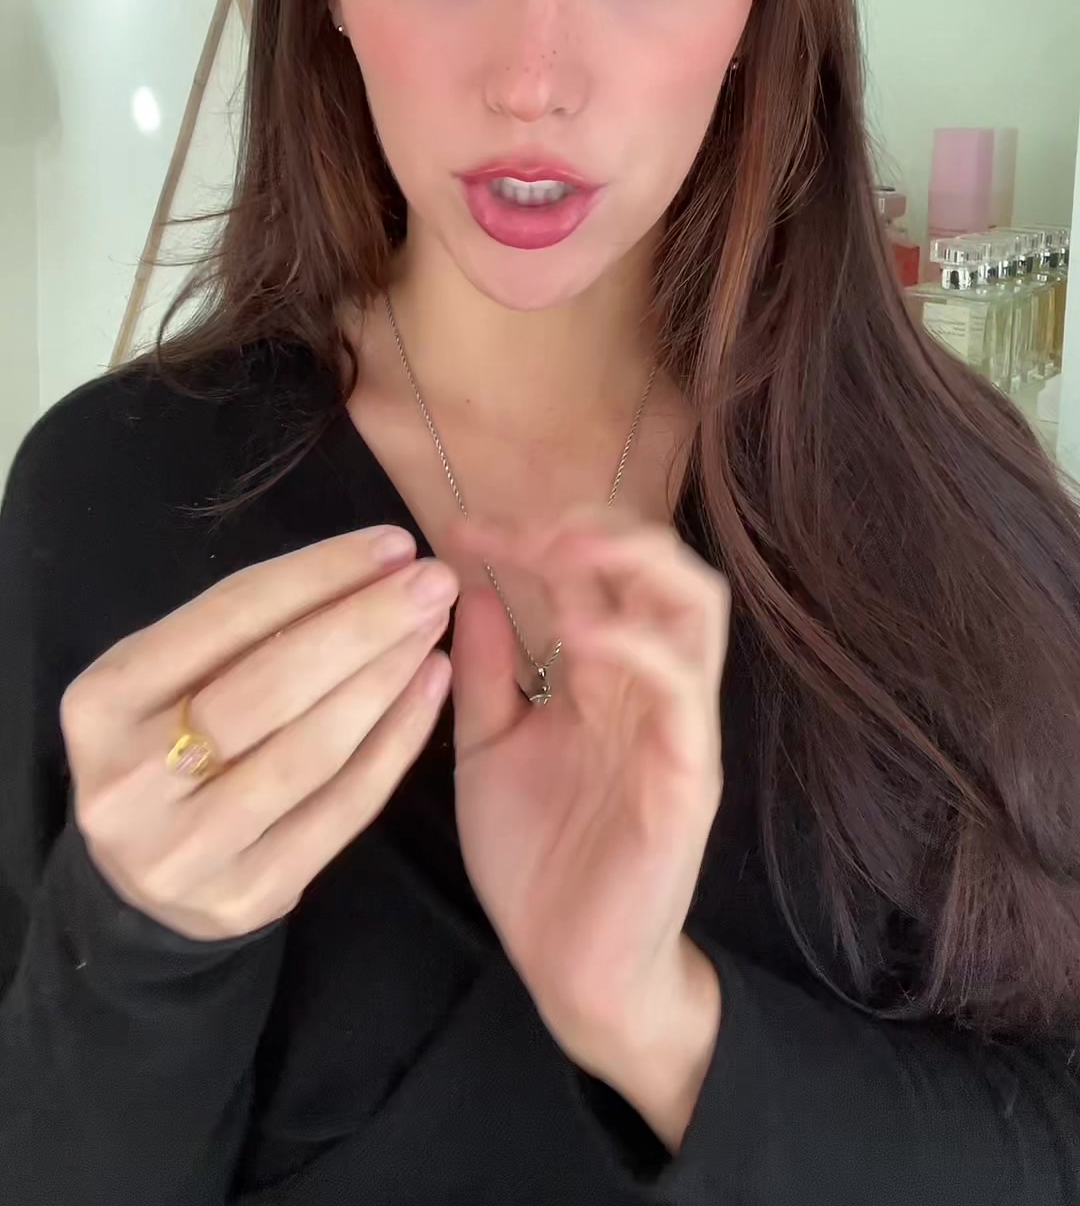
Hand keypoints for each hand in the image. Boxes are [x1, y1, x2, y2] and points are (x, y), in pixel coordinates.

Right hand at [61, 526, 456, 939]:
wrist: (140, 884)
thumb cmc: (164, 744)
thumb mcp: (168, 676)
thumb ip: (244, 628)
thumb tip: (368, 566)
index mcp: (103, 701)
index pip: (226, 618)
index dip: (318, 574)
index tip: (392, 544)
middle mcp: (131, 780)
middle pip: (272, 683)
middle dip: (365, 623)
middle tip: (433, 581)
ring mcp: (188, 848)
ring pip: (312, 748)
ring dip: (387, 677)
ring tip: (435, 628)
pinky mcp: (246, 895)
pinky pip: (342, 808)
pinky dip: (396, 742)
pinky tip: (431, 689)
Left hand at [450, 511, 727, 1080]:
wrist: (569, 969)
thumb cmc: (537, 857)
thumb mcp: (487, 747)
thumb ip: (485, 671)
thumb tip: (467, 582)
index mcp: (602, 674)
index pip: (589, 574)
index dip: (530, 535)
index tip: (460, 527)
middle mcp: (647, 683)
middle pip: (659, 566)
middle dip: (595, 526)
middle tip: (525, 528)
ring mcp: (675, 723)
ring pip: (693, 607)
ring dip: (631, 562)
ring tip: (561, 552)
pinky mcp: (687, 772)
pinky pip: (681, 688)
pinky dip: (636, 645)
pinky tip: (580, 635)